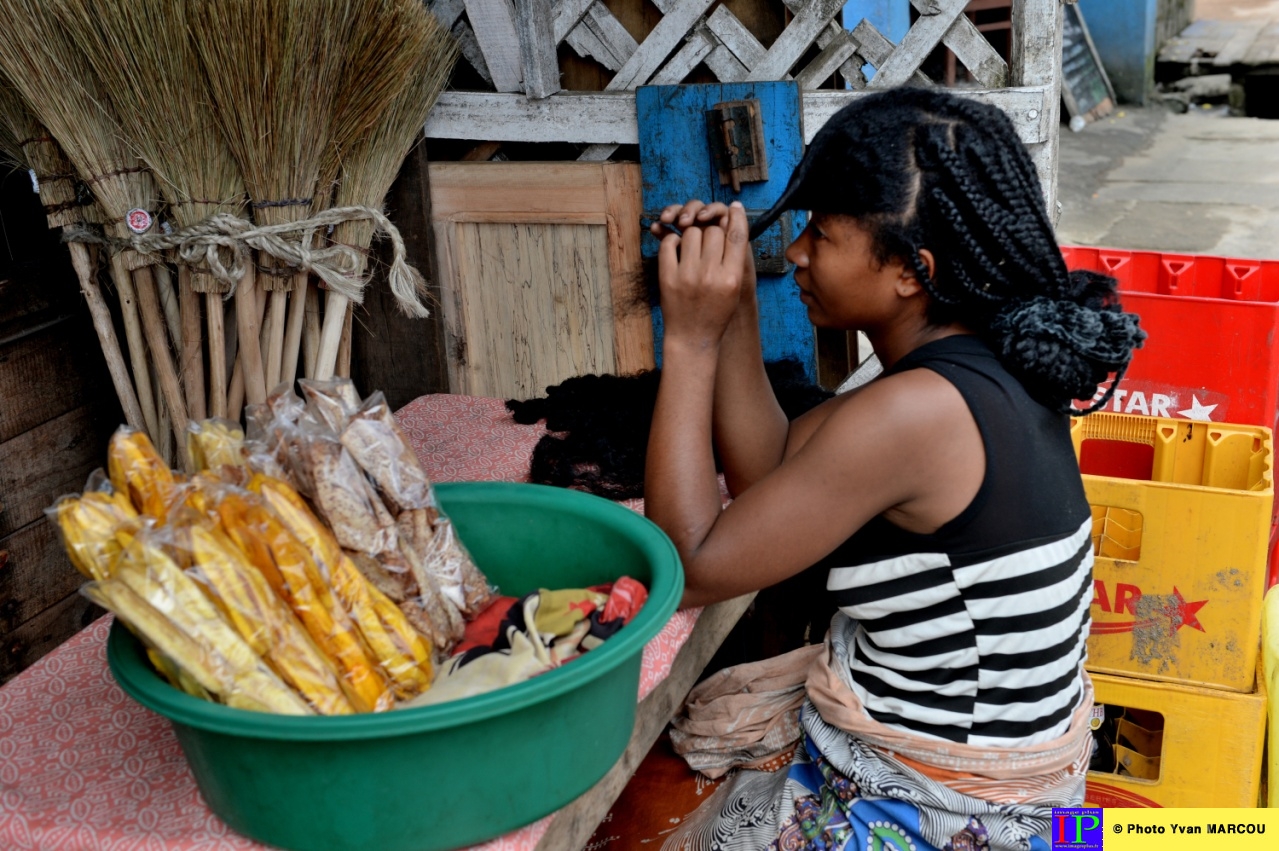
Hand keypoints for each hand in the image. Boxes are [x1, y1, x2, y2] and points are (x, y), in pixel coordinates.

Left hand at [657, 201, 749, 348]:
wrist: (692, 338)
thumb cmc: (716, 313)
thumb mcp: (733, 289)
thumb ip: (734, 259)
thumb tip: (733, 223)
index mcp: (732, 278)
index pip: (737, 236)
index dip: (737, 217)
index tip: (734, 207)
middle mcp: (710, 275)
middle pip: (713, 231)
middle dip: (712, 231)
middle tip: (709, 242)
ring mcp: (687, 275)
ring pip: (691, 232)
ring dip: (692, 234)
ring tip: (693, 248)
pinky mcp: (667, 277)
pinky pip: (670, 243)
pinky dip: (673, 241)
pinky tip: (678, 249)